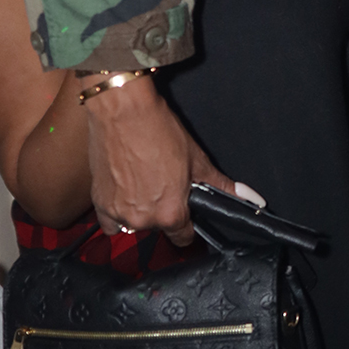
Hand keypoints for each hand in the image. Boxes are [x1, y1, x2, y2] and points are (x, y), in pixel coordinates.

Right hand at [80, 76, 237, 246]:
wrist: (123, 111)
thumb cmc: (159, 131)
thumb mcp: (197, 160)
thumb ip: (222, 186)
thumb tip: (249, 198)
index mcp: (170, 214)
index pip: (183, 237)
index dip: (188, 225)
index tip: (186, 214)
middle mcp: (143, 220)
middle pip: (159, 227)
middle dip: (163, 211)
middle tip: (164, 185)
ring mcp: (118, 213)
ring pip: (135, 224)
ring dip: (140, 210)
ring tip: (144, 182)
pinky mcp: (99, 202)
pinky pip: (111, 221)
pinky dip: (117, 212)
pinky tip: (124, 192)